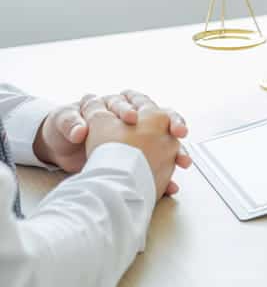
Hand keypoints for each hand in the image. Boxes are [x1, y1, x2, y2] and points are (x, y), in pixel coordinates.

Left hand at [33, 90, 188, 178]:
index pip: (135, 101)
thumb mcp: (64, 123)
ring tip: (183, 161)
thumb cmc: (66, 129)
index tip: (132, 118)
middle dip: (174, 124)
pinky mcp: (141, 162)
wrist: (65, 152)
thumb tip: (78, 132)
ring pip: (168, 144)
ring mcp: (142, 142)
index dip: (135, 108)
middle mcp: (137, 121)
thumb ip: (71, 124)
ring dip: (178, 152)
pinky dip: (167, 178)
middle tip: (178, 132)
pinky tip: (171, 186)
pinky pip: (161, 168)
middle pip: (164, 118)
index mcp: (119, 105)